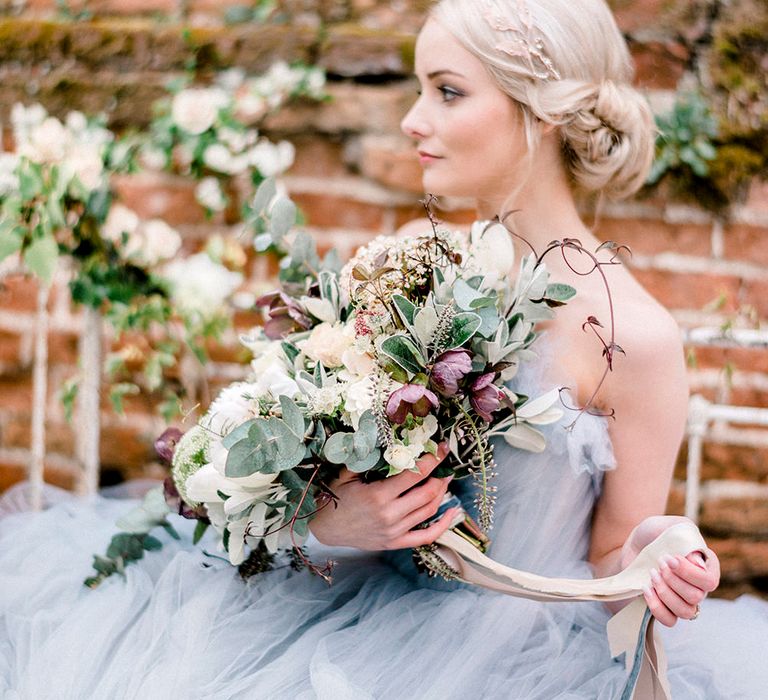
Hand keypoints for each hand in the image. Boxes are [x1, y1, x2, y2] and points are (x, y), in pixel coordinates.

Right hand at [308, 443, 457, 550]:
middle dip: (441, 475)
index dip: (432, 459)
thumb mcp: (346, 474)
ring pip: (429, 511)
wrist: (324, 528)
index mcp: (378, 495)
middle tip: (446, 463)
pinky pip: (426, 537)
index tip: (441, 448)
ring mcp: (394, 531)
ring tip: (445, 480)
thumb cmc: (334, 497)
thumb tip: (385, 437)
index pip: (415, 474)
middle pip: (427, 493)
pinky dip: (443, 525)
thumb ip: (366, 457)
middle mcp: (389, 514)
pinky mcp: (395, 542)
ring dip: (442, 493)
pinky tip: (453, 513)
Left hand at [621, 515, 719, 626]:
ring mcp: (683, 600)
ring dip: (665, 593)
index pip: (710, 581)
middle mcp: (698, 586)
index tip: (670, 558)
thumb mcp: (668, 525)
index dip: (690, 573)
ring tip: (651, 574)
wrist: (631, 546)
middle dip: (673, 580)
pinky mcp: (667, 609)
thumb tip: (699, 563)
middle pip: (696, 597)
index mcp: (705, 566)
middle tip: (659, 563)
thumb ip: (685, 537)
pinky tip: (646, 589)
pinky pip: (670, 621)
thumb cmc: (652, 534)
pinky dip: (657, 607)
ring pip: (685, 611)